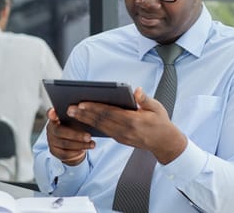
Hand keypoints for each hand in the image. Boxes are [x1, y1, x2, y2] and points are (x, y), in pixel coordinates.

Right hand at [46, 108, 94, 165]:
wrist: (72, 144)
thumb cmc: (75, 127)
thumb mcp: (75, 121)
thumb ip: (77, 116)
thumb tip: (88, 112)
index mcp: (54, 118)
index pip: (50, 114)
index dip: (52, 114)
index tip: (54, 111)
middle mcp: (50, 129)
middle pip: (59, 131)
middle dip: (76, 135)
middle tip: (89, 136)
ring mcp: (51, 141)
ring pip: (64, 144)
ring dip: (80, 145)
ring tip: (92, 144)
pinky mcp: (54, 151)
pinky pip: (65, 154)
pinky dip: (76, 153)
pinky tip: (84, 150)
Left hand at [67, 87, 186, 163]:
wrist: (165, 143)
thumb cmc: (160, 122)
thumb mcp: (157, 108)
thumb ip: (145, 99)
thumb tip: (136, 91)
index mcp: (133, 121)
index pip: (109, 113)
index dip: (94, 108)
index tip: (82, 103)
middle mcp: (125, 130)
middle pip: (100, 121)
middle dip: (84, 114)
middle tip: (69, 108)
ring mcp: (121, 137)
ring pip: (99, 127)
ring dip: (84, 120)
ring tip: (72, 113)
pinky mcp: (119, 139)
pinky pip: (103, 131)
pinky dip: (91, 125)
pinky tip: (82, 120)